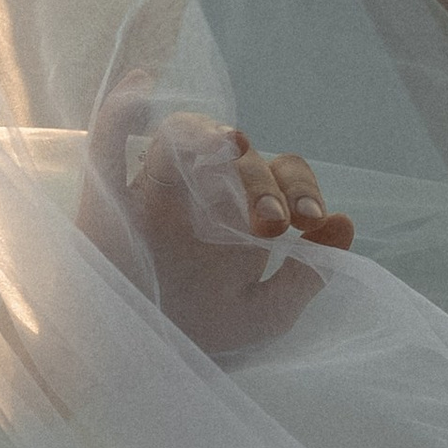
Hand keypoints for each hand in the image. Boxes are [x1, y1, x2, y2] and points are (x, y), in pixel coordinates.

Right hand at [79, 86, 353, 357]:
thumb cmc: (196, 332)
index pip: (279, 171)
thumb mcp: (263, 315)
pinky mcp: (103, 201)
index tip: (311, 222)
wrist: (130, 362)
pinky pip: (106, 144)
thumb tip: (343, 222)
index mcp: (238, 211)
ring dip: (208, 140)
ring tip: (230, 151)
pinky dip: (119, 109)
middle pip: (237, 153)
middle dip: (262, 181)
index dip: (300, 187)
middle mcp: (198, 191)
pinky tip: (143, 85)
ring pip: (180, 136)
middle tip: (272, 224)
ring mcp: (150, 190)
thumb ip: (307, 276)